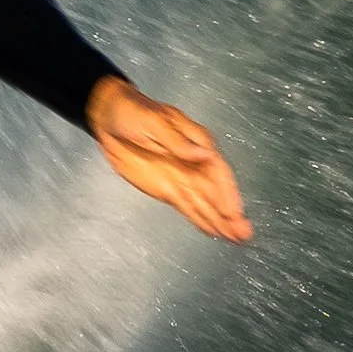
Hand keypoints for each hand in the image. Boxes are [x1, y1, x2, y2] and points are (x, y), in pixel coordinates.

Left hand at [84, 74, 251, 241]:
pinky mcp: (168, 189)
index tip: (234, 211)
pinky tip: (214, 231)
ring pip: (205, 203)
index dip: (227, 192)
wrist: (109, 119)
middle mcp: (194, 162)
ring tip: (237, 239)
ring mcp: (183, 177)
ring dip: (220, 221)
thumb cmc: (133, 112)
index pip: (217, 170)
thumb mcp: (153, 121)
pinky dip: (201, 220)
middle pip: (216, 191)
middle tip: (243, 232)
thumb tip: (203, 154)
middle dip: (229, 213)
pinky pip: (188, 207)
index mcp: (196, 142)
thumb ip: (177, 141)